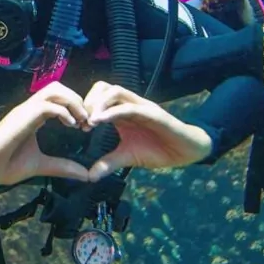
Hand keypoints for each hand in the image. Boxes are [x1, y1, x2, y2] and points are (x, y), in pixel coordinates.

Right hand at [0, 82, 90, 185]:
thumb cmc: (8, 165)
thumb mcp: (42, 166)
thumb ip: (63, 167)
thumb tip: (86, 175)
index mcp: (34, 115)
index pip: (57, 97)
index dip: (75, 106)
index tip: (85, 125)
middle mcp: (30, 108)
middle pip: (57, 87)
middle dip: (76, 99)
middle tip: (86, 120)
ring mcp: (25, 110)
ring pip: (53, 89)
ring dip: (71, 101)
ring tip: (80, 120)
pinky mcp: (22, 117)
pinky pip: (47, 105)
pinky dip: (63, 111)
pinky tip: (71, 124)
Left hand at [82, 81, 211, 180]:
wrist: (185, 151)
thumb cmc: (157, 149)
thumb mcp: (127, 157)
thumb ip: (108, 163)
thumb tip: (89, 176)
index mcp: (121, 111)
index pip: (98, 95)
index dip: (85, 107)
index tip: (78, 125)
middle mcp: (130, 104)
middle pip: (103, 87)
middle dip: (89, 102)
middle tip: (82, 122)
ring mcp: (141, 106)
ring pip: (116, 91)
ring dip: (99, 103)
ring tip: (90, 121)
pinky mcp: (153, 113)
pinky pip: (131, 106)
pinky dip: (113, 111)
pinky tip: (100, 121)